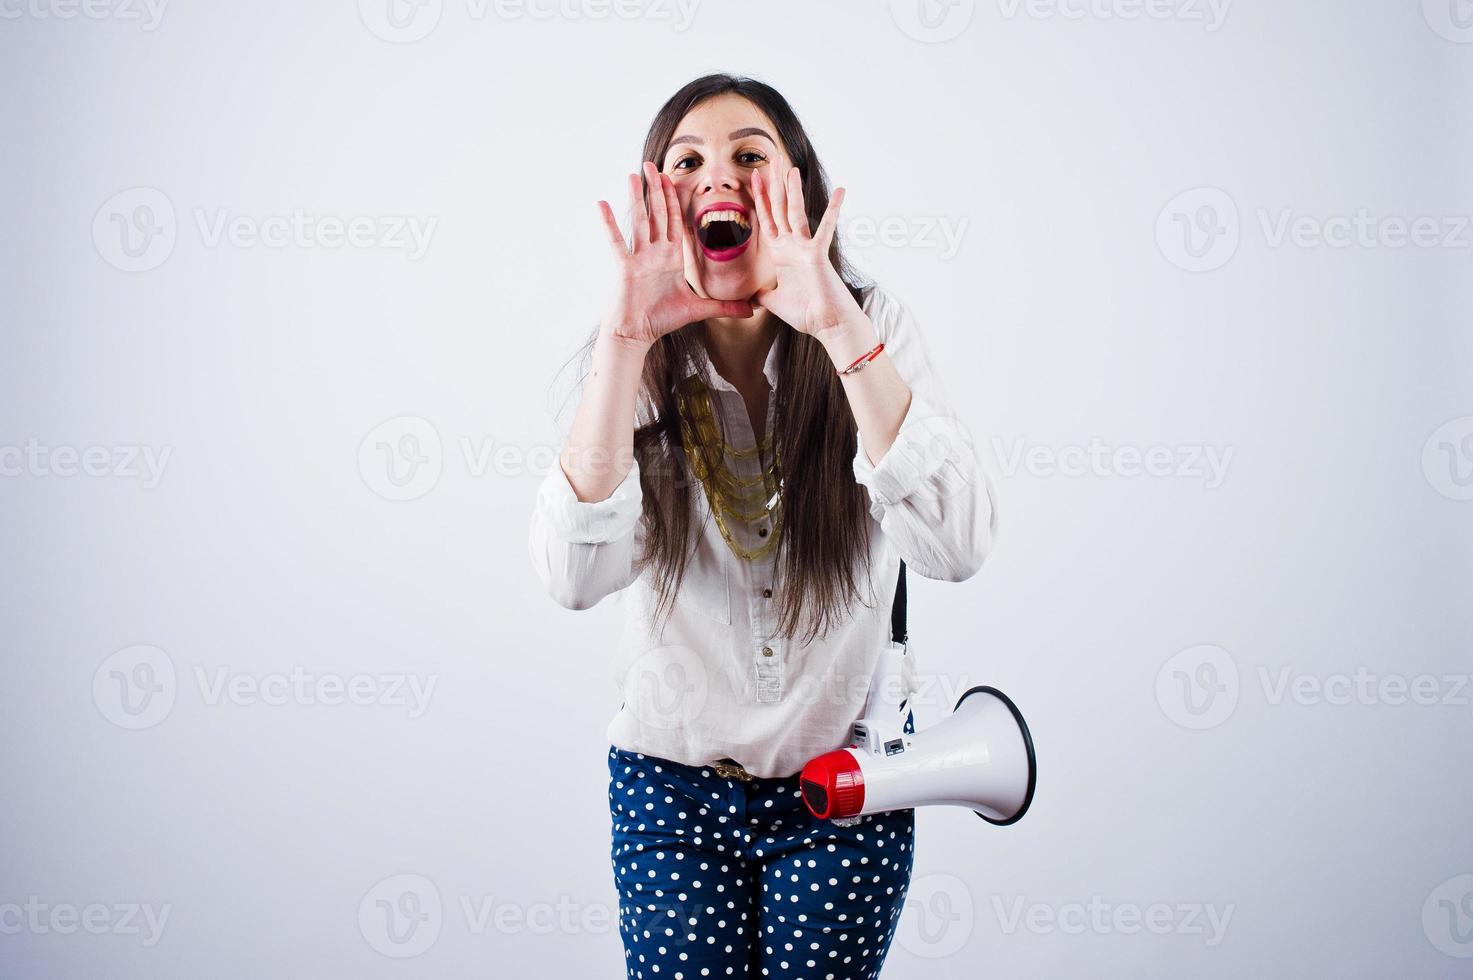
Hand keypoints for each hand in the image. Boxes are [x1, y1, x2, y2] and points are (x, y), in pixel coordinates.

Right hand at [597, 161, 755, 348]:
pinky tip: (602, 203)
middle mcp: (654, 253)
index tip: (673, 179)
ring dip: (636, 197)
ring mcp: (639, 257)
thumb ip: (725, 307)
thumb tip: (752, 311)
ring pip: (640, 220)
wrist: (637, 334)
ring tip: (633, 174)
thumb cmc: (661, 320)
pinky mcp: (625, 266)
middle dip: (656, 189)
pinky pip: (616, 241)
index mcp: (671, 258)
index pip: (674, 222)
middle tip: (652, 165)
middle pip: (657, 214)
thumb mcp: (699, 309)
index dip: (675, 200)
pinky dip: (609, 223)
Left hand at [748, 166, 862, 337]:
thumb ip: (763, 295)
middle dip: (773, 184)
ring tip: (789, 167)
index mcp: (781, 254)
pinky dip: (834, 210)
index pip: (767, 219)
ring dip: (793, 190)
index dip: (759, 198)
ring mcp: (805, 248)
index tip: (752, 177)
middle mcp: (792, 246)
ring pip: (796, 212)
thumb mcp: (774, 302)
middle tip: (771, 159)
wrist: (827, 324)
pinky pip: (826, 228)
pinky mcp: (818, 254)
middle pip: (780, 209)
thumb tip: (751, 298)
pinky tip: (841, 191)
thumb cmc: (806, 313)